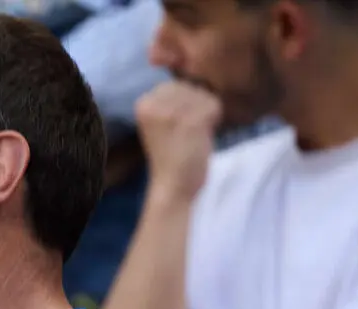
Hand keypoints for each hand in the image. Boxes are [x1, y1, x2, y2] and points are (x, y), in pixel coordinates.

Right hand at [135, 80, 222, 202]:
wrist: (172, 186)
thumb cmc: (171, 156)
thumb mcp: (162, 122)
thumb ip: (170, 101)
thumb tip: (195, 74)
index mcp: (142, 102)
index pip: (175, 84)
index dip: (184, 104)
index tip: (177, 128)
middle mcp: (153, 102)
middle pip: (190, 87)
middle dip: (196, 107)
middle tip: (187, 133)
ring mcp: (172, 111)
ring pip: (204, 95)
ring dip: (206, 114)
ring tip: (194, 135)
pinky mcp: (190, 120)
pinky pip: (214, 106)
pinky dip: (215, 120)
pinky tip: (203, 136)